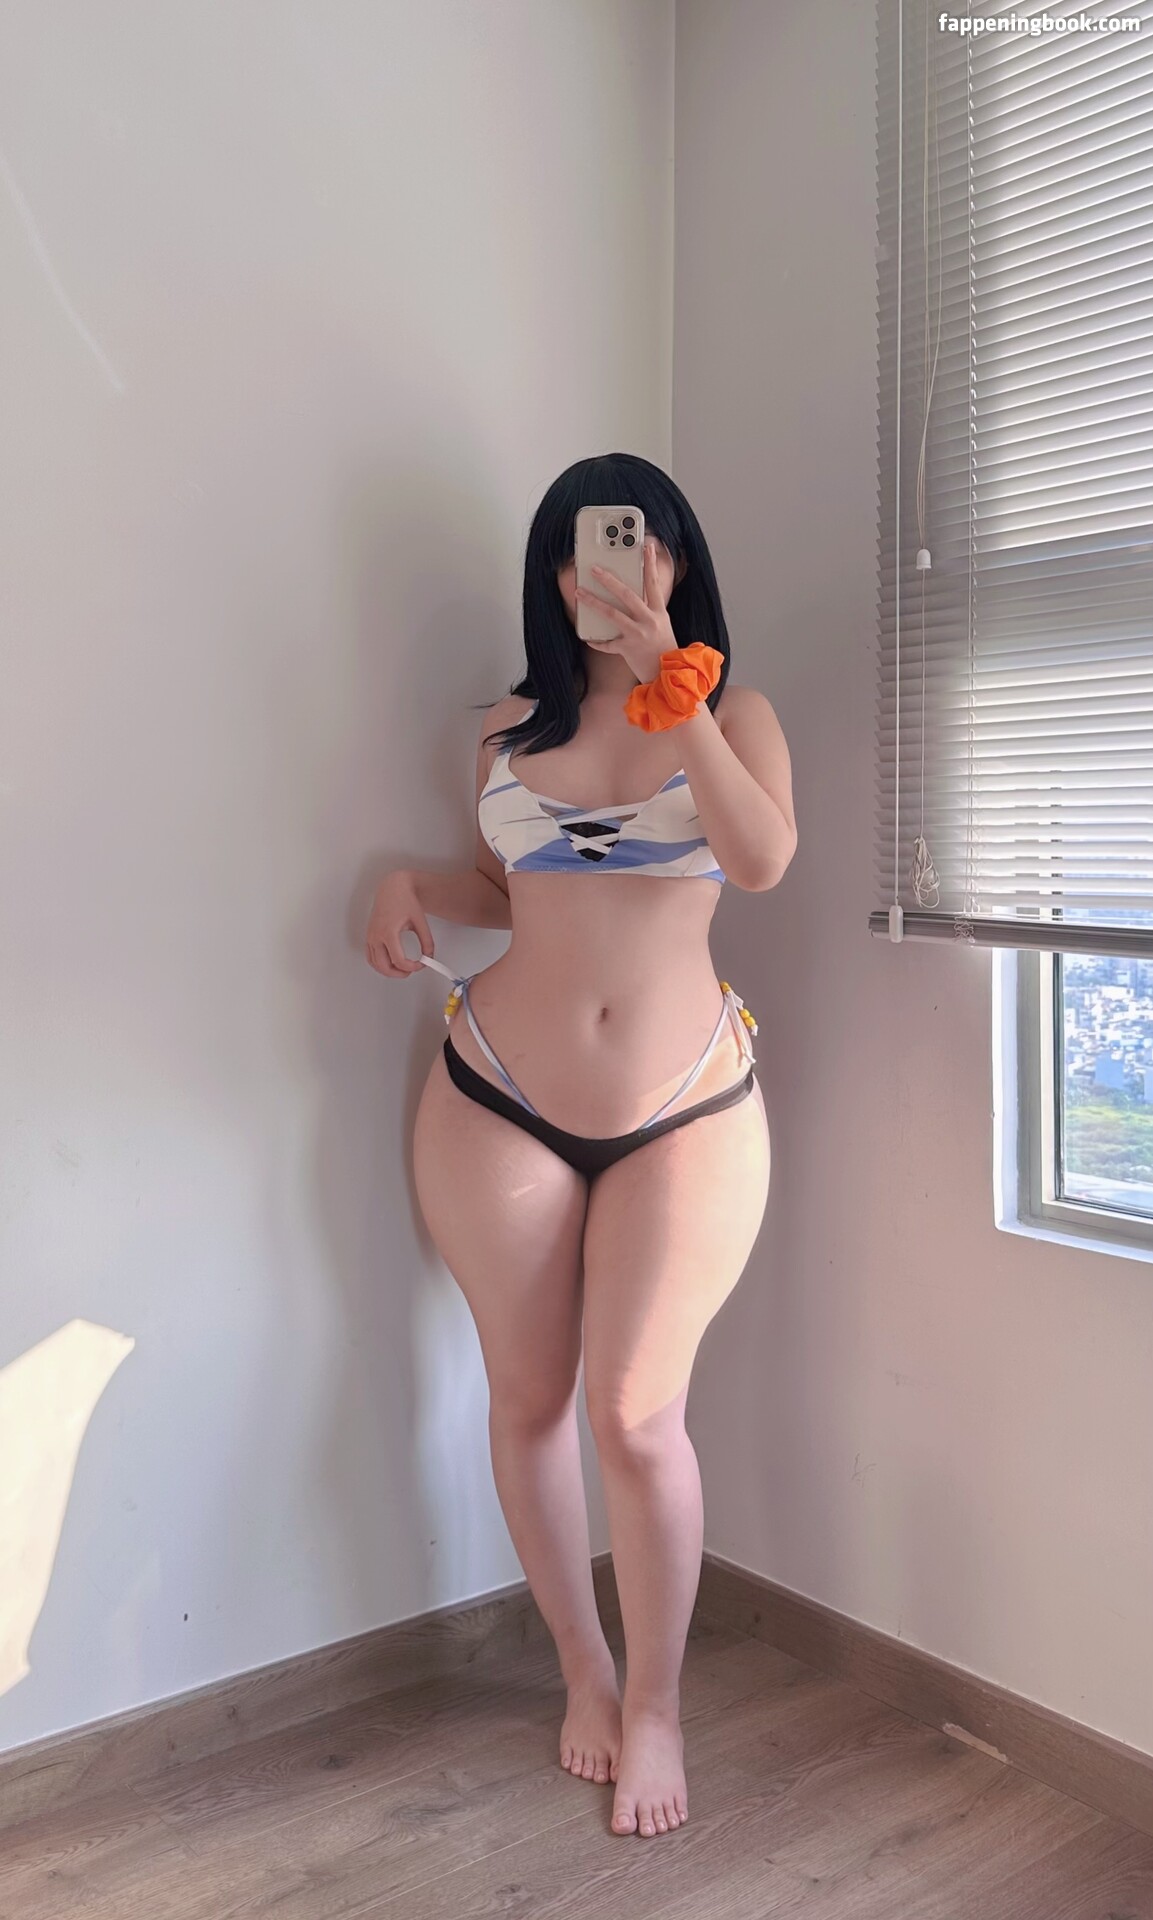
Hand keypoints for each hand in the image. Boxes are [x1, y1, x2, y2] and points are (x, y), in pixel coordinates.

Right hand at [365, 870, 434, 976]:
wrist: (393, 888)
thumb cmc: (404, 900)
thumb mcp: (420, 921)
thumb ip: (427, 941)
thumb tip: (429, 956)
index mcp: (388, 932)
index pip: (399, 960)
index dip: (412, 967)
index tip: (420, 964)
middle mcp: (376, 936)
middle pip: (384, 966)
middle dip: (399, 973)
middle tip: (411, 971)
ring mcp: (370, 936)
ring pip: (375, 964)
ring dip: (388, 971)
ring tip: (402, 969)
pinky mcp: (369, 936)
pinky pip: (370, 957)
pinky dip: (379, 964)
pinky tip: (390, 963)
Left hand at [575, 537, 676, 686]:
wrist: (669, 675)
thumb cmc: (664, 648)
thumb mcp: (662, 625)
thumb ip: (649, 610)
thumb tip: (631, 596)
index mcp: (659, 613)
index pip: (654, 583)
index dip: (650, 564)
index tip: (646, 546)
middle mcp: (649, 621)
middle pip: (627, 594)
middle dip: (609, 580)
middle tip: (594, 569)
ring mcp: (638, 635)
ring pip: (612, 614)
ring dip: (594, 602)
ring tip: (579, 592)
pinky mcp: (628, 649)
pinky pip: (607, 643)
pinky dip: (597, 641)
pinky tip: (587, 637)